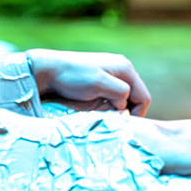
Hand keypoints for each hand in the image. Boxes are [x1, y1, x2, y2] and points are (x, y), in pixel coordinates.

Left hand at [26, 49, 151, 115]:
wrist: (47, 70)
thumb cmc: (72, 76)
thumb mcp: (100, 84)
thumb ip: (120, 93)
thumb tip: (125, 105)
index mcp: (125, 68)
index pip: (144, 98)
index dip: (135, 114)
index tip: (119, 122)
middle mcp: (121, 69)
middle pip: (135, 98)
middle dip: (125, 110)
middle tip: (109, 117)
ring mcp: (110, 74)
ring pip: (123, 99)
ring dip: (115, 108)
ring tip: (99, 110)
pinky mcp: (100, 80)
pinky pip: (112, 96)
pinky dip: (107, 104)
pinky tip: (94, 105)